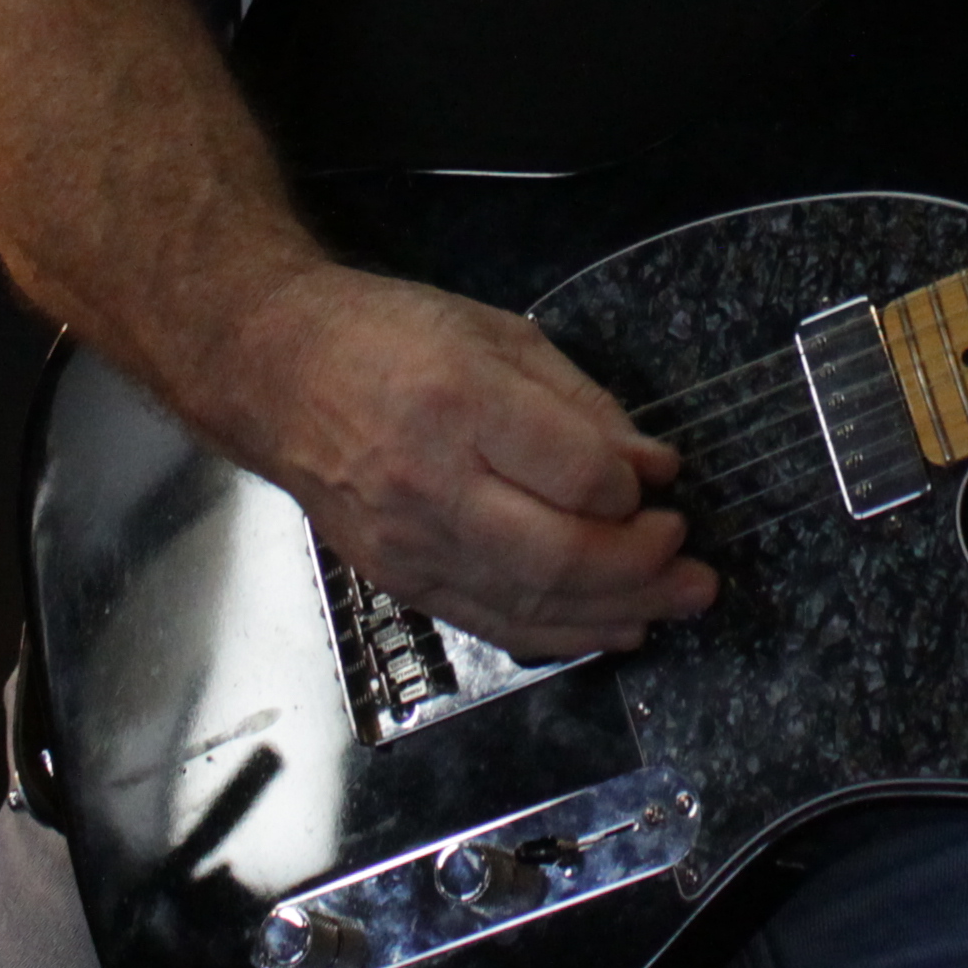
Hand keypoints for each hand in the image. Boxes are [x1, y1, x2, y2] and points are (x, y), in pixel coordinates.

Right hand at [212, 265, 719, 660]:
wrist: (275, 373)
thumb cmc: (388, 337)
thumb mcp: (497, 334)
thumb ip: (581, 403)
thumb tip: (653, 466)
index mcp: (460, 401)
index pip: (578, 474)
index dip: (635, 489)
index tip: (662, 479)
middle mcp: (432, 483)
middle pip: (561, 555)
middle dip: (644, 567)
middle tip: (692, 561)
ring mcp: (410, 543)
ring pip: (532, 602)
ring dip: (620, 611)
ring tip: (677, 602)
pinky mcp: (398, 581)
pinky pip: (494, 624)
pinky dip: (562, 634)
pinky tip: (614, 627)